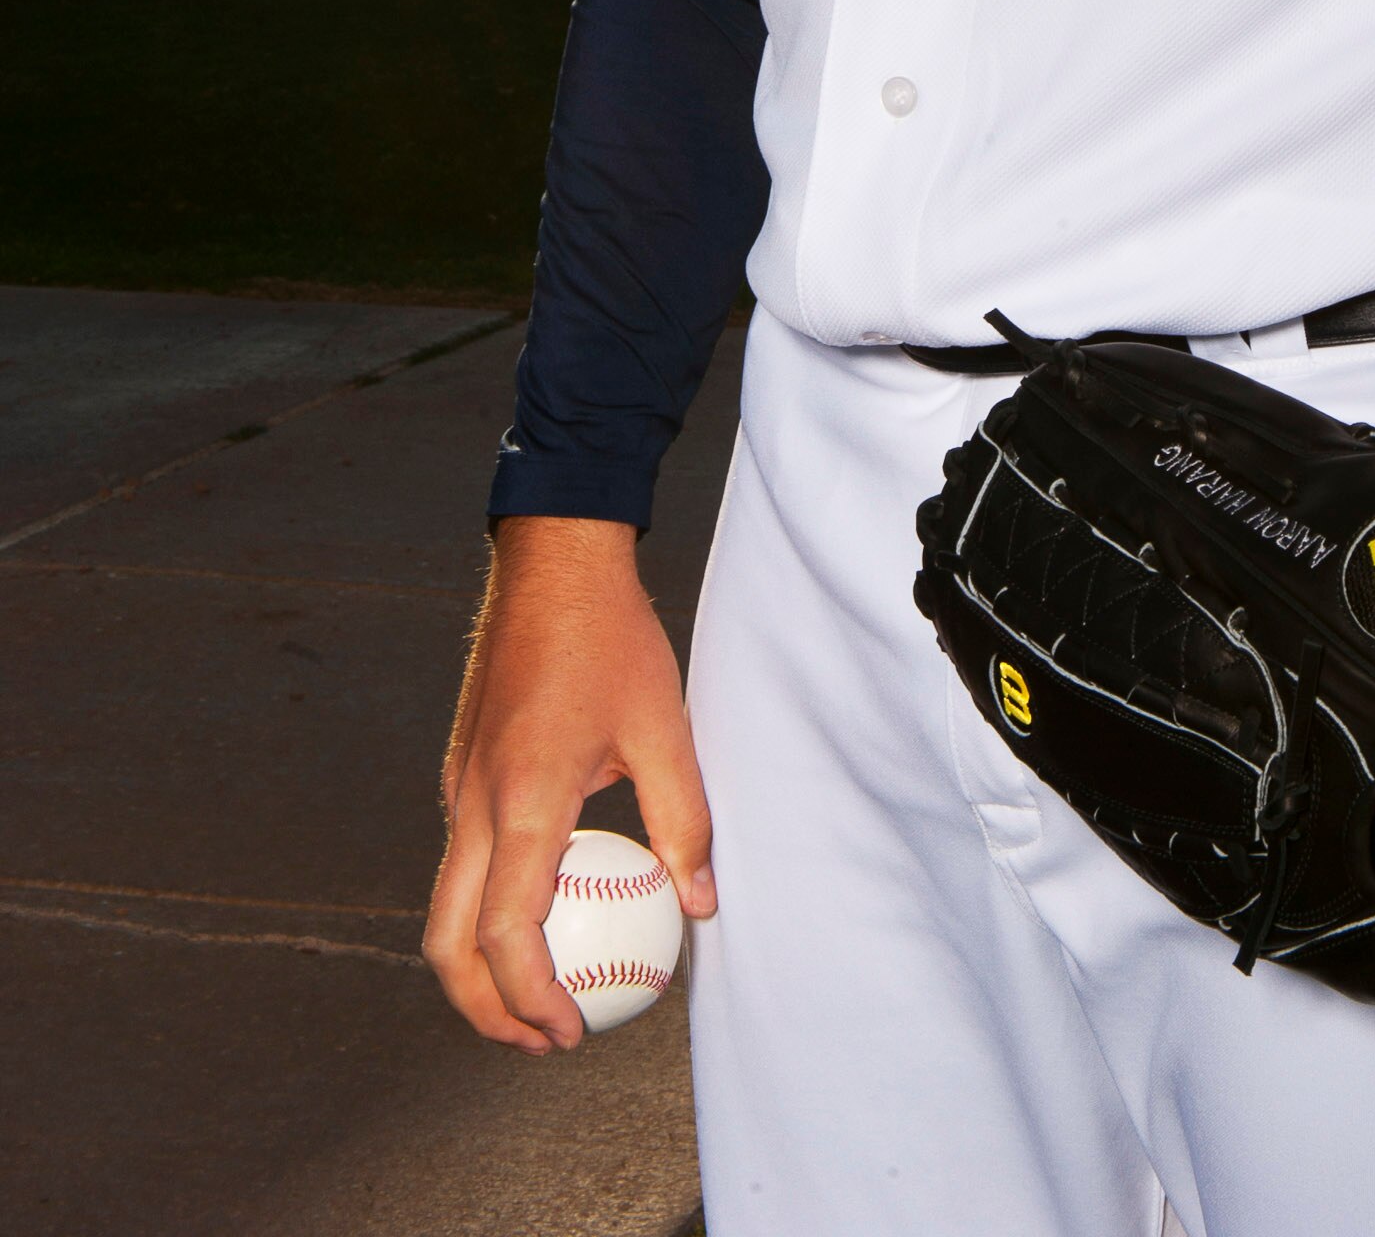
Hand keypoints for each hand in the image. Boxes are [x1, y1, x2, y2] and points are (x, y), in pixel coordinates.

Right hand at [424, 516, 715, 1051]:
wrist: (551, 562)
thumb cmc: (612, 640)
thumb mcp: (663, 729)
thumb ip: (684, 821)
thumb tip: (701, 905)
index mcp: (524, 800)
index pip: (509, 935)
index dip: (534, 1000)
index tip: (570, 1034)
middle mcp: (473, 803)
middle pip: (448, 943)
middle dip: (486, 1010)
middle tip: (544, 1041)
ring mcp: (458, 788)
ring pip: (445, 907)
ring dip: (480, 967)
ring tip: (541, 996)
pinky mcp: (461, 773)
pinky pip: (460, 864)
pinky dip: (485, 912)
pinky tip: (543, 911)